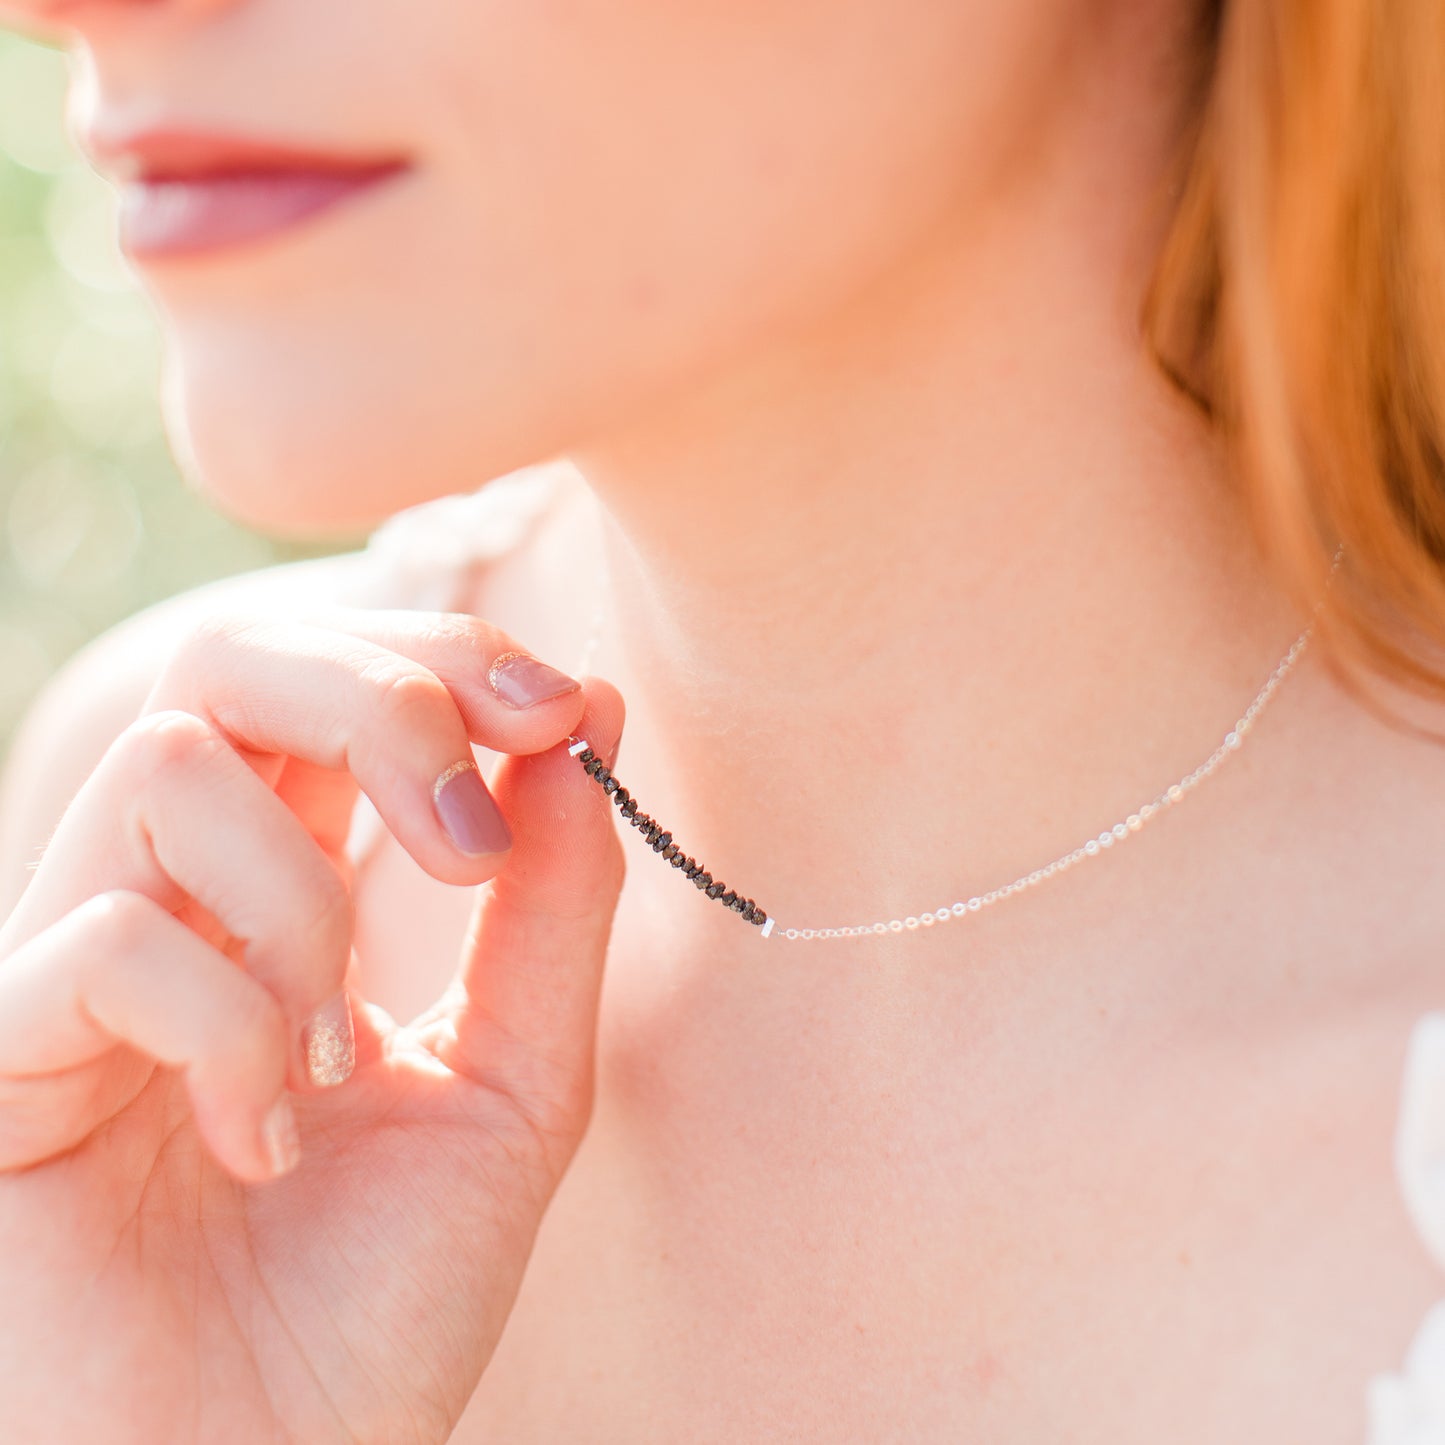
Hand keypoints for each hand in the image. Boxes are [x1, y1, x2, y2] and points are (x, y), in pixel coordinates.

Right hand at [0, 604, 625, 1443]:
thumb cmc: (381, 1301)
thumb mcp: (516, 1079)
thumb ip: (555, 900)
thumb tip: (592, 710)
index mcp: (288, 888)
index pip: (333, 677)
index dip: (446, 657)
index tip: (562, 709)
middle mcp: (171, 898)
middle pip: (230, 662)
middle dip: (378, 701)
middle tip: (461, 841)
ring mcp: (69, 963)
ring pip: (173, 772)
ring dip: (305, 908)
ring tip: (337, 1062)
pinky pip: (108, 941)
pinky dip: (227, 1032)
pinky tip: (254, 1142)